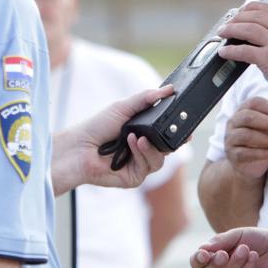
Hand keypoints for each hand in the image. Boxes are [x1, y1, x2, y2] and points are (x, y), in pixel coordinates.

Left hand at [52, 84, 171, 194]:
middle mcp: (142, 151)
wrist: (79, 147)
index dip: (179, 132)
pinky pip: (147, 167)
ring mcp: (138, 165)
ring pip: (159, 160)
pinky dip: (141, 154)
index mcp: (143, 134)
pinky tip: (131, 144)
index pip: (166, 134)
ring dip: (151, 147)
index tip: (189, 127)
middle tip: (175, 132)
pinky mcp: (133, 178)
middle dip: (170, 141)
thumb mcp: (123, 108)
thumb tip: (168, 89)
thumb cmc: (97, 127)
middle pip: (167, 149)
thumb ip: (146, 98)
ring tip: (138, 137)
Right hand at [189, 227, 267, 267]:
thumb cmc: (255, 239)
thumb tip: (202, 250)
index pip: (197, 264)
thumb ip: (219, 242)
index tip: (204, 254)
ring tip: (245, 249)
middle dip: (214, 267)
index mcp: (213, 260)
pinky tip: (254, 256)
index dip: (197, 260)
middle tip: (223, 254)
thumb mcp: (236, 235)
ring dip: (234, 265)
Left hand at [217, 5, 267, 126]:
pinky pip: (244, 50)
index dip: (252, 10)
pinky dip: (231, 50)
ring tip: (222, 33)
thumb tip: (262, 43)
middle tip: (228, 24)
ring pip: (248, 28)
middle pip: (257, 15)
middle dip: (238, 18)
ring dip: (231, 29)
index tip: (241, 13)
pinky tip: (224, 52)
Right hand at [223, 97, 267, 181]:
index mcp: (243, 110)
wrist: (248, 164)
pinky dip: (264, 153)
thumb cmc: (261, 140)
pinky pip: (246, 153)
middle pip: (248, 117)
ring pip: (246, 135)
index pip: (254, 103)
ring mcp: (230, 139)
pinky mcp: (233, 155)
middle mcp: (233, 122)